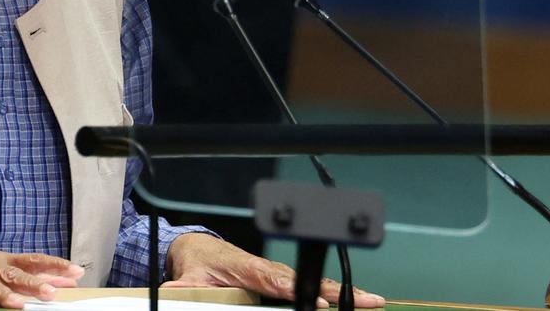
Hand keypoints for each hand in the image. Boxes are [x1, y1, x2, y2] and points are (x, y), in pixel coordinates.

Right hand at [0, 250, 84, 307]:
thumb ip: (21, 280)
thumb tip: (54, 286)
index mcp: (1, 261)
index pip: (33, 261)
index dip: (54, 266)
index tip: (76, 272)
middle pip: (16, 271)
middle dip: (36, 282)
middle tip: (53, 293)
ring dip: (6, 293)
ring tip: (19, 304)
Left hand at [163, 233, 385, 308]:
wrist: (198, 247)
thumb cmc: (198, 262)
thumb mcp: (187, 278)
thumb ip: (183, 289)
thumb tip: (175, 292)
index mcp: (249, 268)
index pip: (278, 281)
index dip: (300, 291)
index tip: (321, 302)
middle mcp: (269, 268)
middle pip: (307, 281)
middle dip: (337, 291)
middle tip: (368, 301)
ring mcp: (279, 273)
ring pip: (315, 283)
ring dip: (345, 292)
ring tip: (374, 301)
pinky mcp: (282, 279)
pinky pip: (310, 286)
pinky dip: (335, 293)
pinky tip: (358, 301)